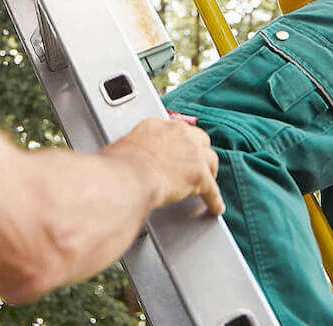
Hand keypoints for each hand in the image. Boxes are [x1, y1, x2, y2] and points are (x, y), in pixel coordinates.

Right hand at [102, 116, 222, 216]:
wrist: (127, 179)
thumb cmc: (117, 167)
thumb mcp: (120, 149)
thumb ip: (128, 150)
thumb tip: (123, 158)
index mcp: (157, 126)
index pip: (175, 131)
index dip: (178, 143)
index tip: (177, 149)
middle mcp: (178, 134)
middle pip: (198, 139)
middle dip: (198, 151)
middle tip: (195, 162)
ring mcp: (192, 154)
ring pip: (210, 159)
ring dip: (209, 171)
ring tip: (208, 181)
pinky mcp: (199, 175)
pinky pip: (212, 189)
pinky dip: (214, 199)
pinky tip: (215, 207)